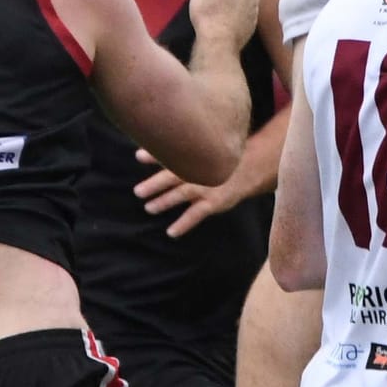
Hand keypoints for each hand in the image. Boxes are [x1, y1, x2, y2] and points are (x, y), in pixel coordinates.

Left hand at [132, 150, 254, 236]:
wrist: (248, 169)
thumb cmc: (213, 160)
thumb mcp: (197, 154)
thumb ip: (170, 156)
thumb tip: (138, 156)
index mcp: (194, 157)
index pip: (172, 155)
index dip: (155, 155)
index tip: (139, 156)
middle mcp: (199, 171)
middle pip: (174, 176)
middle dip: (155, 184)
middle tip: (138, 191)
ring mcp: (206, 187)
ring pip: (182, 194)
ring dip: (165, 201)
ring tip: (149, 208)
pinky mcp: (214, 202)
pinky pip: (196, 215)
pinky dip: (184, 224)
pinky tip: (171, 232)